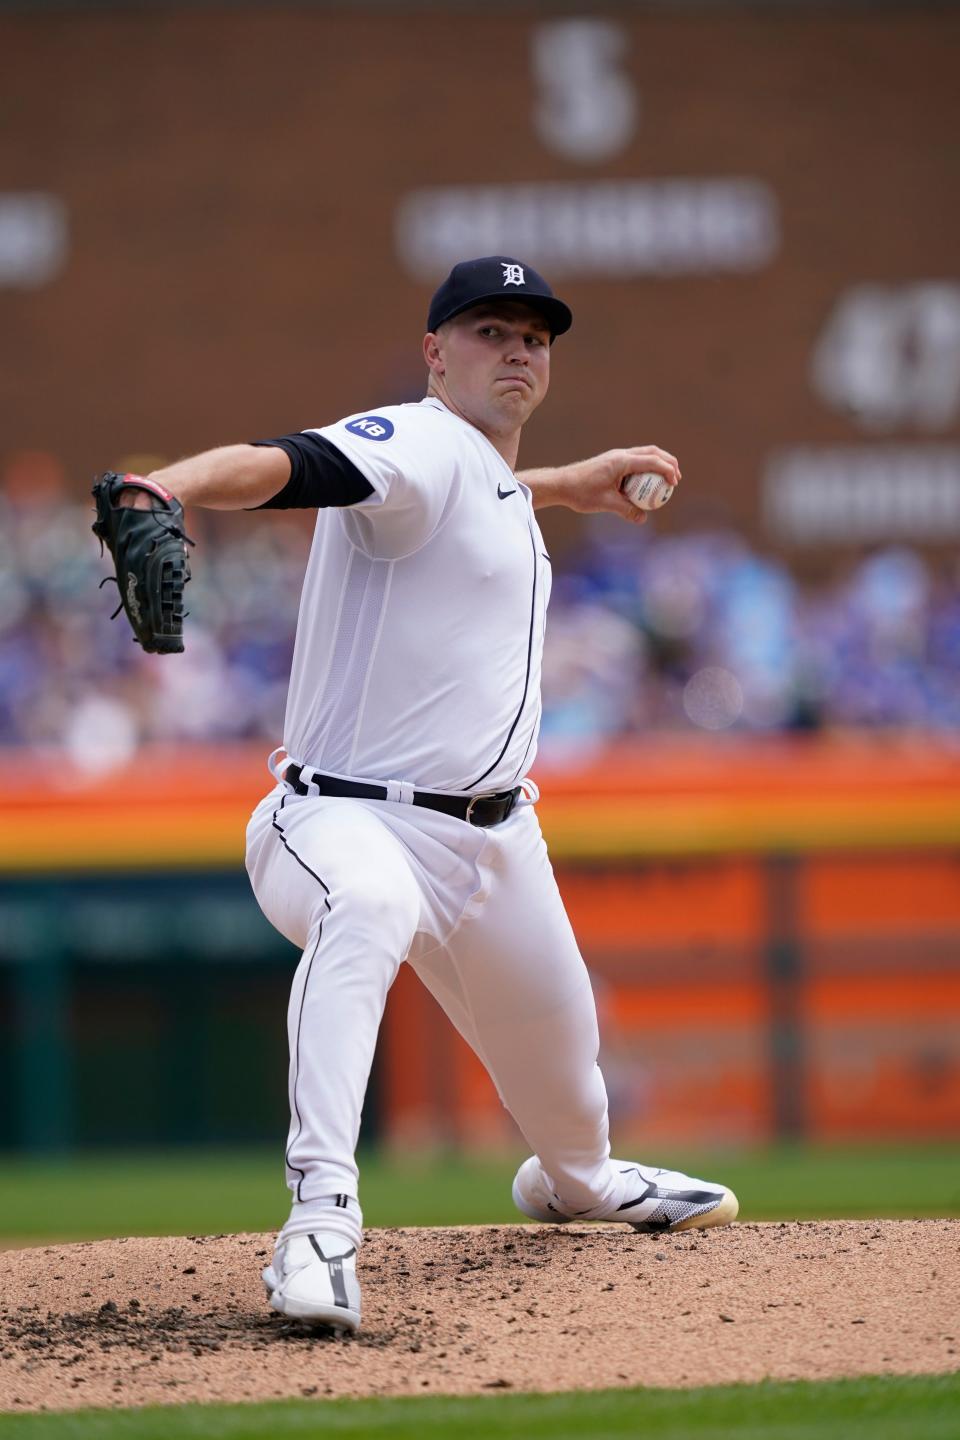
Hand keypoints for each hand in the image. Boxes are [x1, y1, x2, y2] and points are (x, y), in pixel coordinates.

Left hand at [564, 446, 680, 523]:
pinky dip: (646, 469)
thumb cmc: (581, 492)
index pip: (652, 461)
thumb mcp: (605, 504)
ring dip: (658, 464)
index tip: (674, 483)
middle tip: (676, 479)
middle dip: (668, 463)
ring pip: (645, 454)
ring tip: (666, 480)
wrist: (561, 484)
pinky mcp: (612, 461)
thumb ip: (626, 510)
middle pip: (652, 452)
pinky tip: (647, 484)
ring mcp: (616, 456)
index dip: (668, 470)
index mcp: (621, 461)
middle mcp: (620, 455)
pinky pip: (635, 461)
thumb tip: (643, 519)